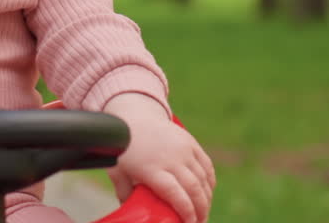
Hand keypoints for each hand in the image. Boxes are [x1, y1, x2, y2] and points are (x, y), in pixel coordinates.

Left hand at [103, 94, 215, 222]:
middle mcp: (170, 159)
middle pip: (194, 189)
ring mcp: (183, 149)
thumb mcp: (118, 171)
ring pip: (203, 179)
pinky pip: (207, 165)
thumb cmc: (124, 148)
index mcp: (152, 169)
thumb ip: (124, 193)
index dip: (187, 212)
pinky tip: (208, 192)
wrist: (134, 116)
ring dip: (207, 198)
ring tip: (204, 211)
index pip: (176, 195)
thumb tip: (130, 210)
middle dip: (201, 210)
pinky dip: (210, 181)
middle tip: (200, 221)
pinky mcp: (190, 142)